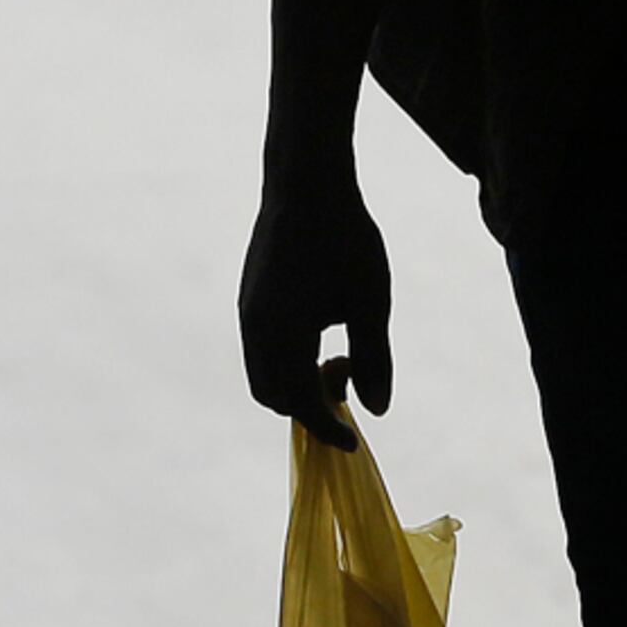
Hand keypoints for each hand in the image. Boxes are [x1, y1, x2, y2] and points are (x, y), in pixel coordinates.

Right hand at [239, 156, 392, 445]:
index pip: (300, 404)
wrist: (305, 184)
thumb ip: (376, 357)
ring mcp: (247, 313)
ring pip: (264, 373)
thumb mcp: (370, 301)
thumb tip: (379, 410)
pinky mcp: (249, 298)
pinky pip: (263, 348)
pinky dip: (289, 359)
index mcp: (282, 336)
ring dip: (299, 382)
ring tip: (342, 357)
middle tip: (351, 383)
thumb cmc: (346, 239)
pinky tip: (325, 333)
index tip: (355, 442)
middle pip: (274, 396)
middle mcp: (254, 330)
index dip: (328, 428)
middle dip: (311, 407)